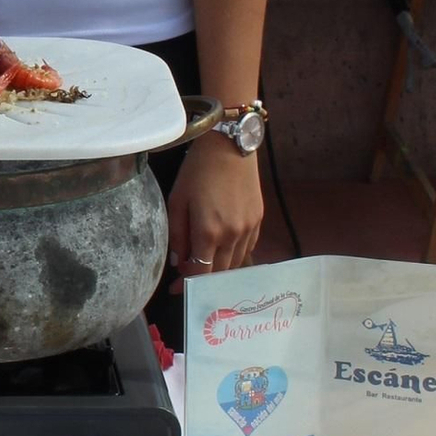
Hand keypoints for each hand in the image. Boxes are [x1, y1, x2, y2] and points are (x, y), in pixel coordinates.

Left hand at [167, 139, 263, 278]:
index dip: (186, 284)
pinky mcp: (259, 220)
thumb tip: (179, 261)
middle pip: (219, 272)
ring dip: (219, 269)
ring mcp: (249, 228)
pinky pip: (247, 248)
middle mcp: (232, 235)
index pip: (200, 272)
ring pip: (235, 263)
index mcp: (209, 232)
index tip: (176, 289)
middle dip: (203, 280)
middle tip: (188, 280)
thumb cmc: (197, 171)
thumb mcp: (177, 201)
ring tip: (205, 266)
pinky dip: (234, 255)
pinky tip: (223, 250)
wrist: (230, 146)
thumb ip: (177, 235)